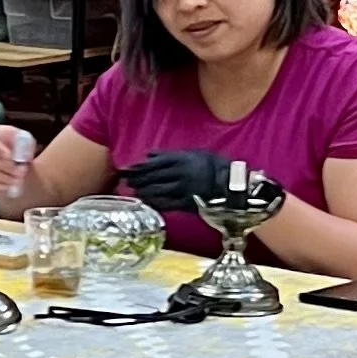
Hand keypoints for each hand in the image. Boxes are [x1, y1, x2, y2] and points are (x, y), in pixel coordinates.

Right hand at [0, 124, 33, 205]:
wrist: (3, 145)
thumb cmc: (13, 140)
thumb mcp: (20, 136)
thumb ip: (25, 143)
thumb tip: (26, 157)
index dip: (4, 153)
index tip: (15, 159)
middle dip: (10, 168)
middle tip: (23, 171)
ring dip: (7, 178)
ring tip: (20, 178)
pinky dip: (2, 185)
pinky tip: (12, 183)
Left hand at [120, 150, 235, 210]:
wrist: (231, 184)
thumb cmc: (214, 166)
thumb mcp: (194, 153)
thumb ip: (169, 154)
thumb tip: (148, 154)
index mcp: (182, 160)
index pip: (154, 163)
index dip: (139, 167)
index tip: (127, 168)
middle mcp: (180, 173)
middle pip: (153, 177)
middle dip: (137, 179)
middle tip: (125, 180)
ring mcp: (183, 189)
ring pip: (157, 190)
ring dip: (143, 191)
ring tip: (131, 191)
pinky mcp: (188, 202)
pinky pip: (167, 203)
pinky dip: (154, 202)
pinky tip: (145, 202)